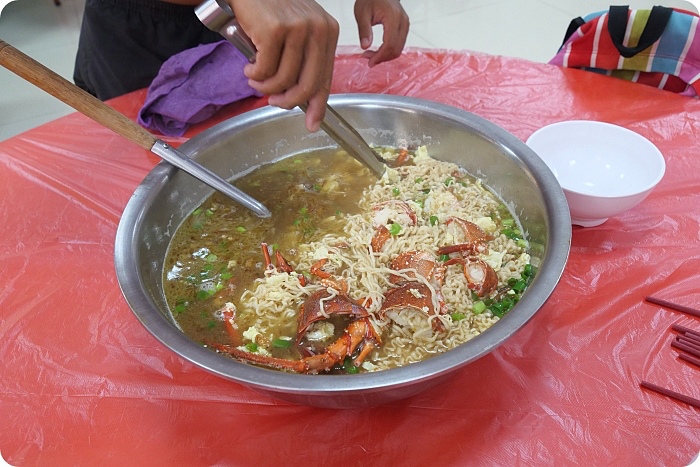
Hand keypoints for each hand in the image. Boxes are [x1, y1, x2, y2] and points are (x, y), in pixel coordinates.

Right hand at [227, 0, 338, 131]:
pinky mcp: (274, 29)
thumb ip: (304, 60)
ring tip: (255, 79)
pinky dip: (254, 74)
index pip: (326, 77)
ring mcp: (297, 28)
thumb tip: (305, 100)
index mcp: (328, 31)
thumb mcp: (297, 32)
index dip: (318, 105)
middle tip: (274, 102)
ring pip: (283, 79)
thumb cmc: (271, 11)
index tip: (312, 124)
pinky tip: (249, 67)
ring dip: (265, 87)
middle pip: (308, 84)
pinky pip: (264, 69)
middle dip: (288, 101)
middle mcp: (318, 28)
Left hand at [353, 0, 408, 66]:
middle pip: (396, 49)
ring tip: (370, 55)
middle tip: (367, 58)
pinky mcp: (404, 28)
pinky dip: (388, 51)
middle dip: (382, 58)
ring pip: (398, 49)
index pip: (390, 44)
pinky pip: (398, 44)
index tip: (369, 62)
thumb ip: (364, 30)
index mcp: (393, 17)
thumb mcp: (362, 13)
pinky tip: (377, 51)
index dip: (380, 56)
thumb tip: (365, 47)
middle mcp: (403, 22)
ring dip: (385, 56)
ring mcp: (405, 25)